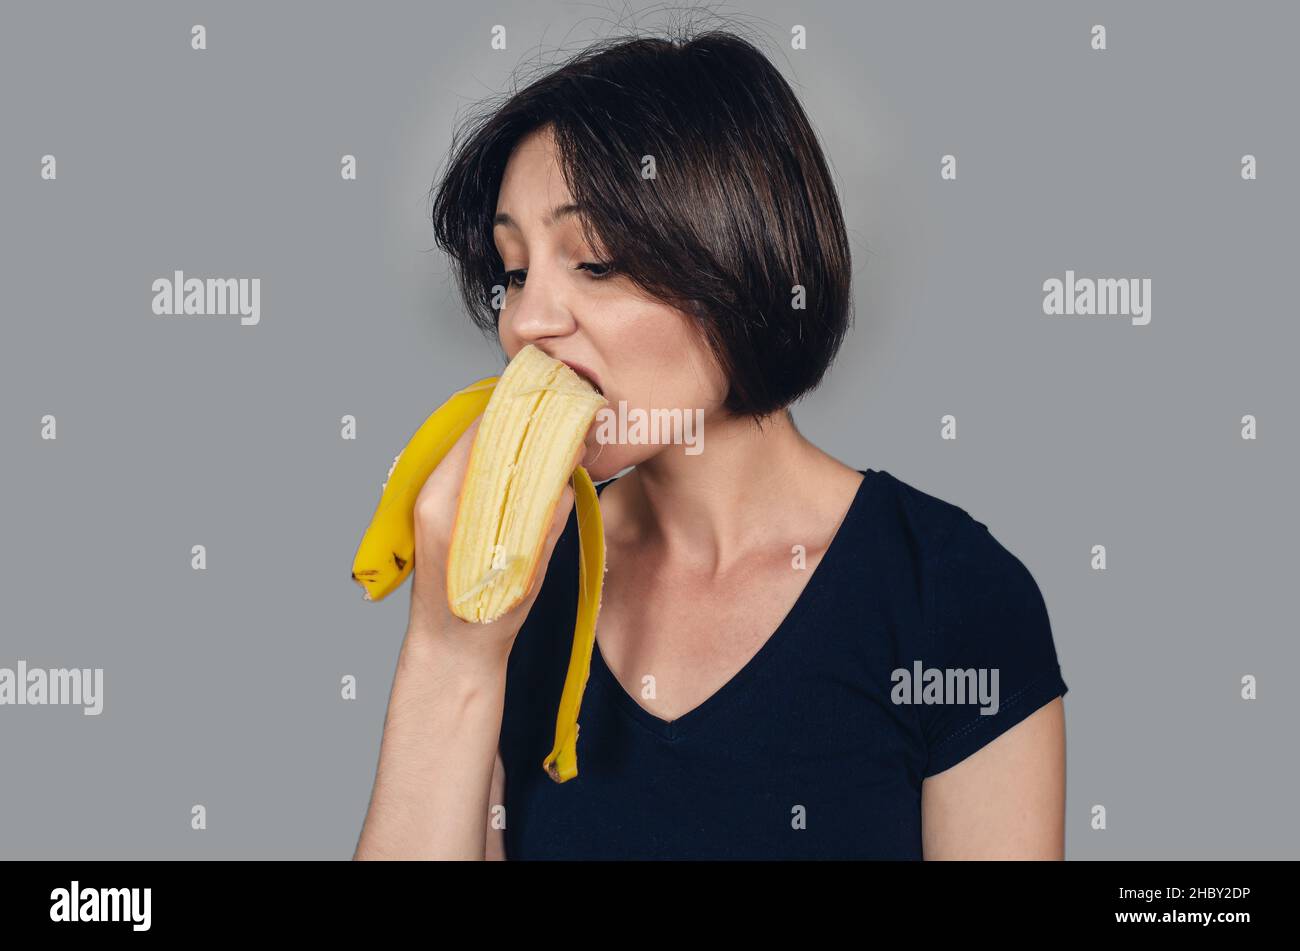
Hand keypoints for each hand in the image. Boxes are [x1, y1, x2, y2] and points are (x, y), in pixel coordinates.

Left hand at [404, 416, 576, 672]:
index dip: (519, 413)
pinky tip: (530, 461)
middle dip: (519, 421)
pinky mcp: (440, 510)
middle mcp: (432, 494)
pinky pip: (473, 469)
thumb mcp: (526, 566)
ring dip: (512, 437)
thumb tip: (567, 462)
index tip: (553, 401)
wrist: (451, 652)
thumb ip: (546, 513)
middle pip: (476, 434)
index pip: (481, 433)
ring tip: (550, 430)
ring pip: (476, 448)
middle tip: (560, 410)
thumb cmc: (483, 620)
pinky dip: (502, 458)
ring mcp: (432, 501)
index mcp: (444, 503)